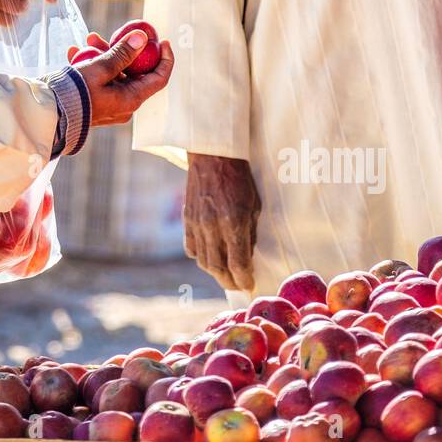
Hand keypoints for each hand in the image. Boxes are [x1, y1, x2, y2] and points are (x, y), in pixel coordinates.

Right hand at [66, 30, 173, 125]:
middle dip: (124, 49)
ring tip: (88, 38)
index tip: (163, 40)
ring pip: (115, 74)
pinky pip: (100, 81)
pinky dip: (92, 65)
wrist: (48, 113)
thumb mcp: (100, 68)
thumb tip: (142, 38)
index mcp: (131, 100)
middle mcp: (124, 104)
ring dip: (104, 54)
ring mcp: (109, 104)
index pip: (159, 79)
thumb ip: (122, 53)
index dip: (165, 59)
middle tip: (117, 32)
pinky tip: (75, 52)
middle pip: (134, 73)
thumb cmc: (75, 92)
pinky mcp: (95, 102)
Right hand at [184, 154, 260, 291]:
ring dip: (215, 272)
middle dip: (229, 282)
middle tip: (237, 285)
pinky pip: (191, 248)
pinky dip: (200, 257)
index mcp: (234, 223)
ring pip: (203, 261)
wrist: (212, 155)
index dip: (244, 279)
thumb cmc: (239, 178)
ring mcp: (197, 224)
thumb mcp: (254, 205)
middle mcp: (213, 227)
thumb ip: (250, 232)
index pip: (238, 264)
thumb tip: (247, 256)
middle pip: (218, 268)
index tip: (249, 285)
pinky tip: (209, 256)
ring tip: (224, 274)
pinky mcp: (187, 219)